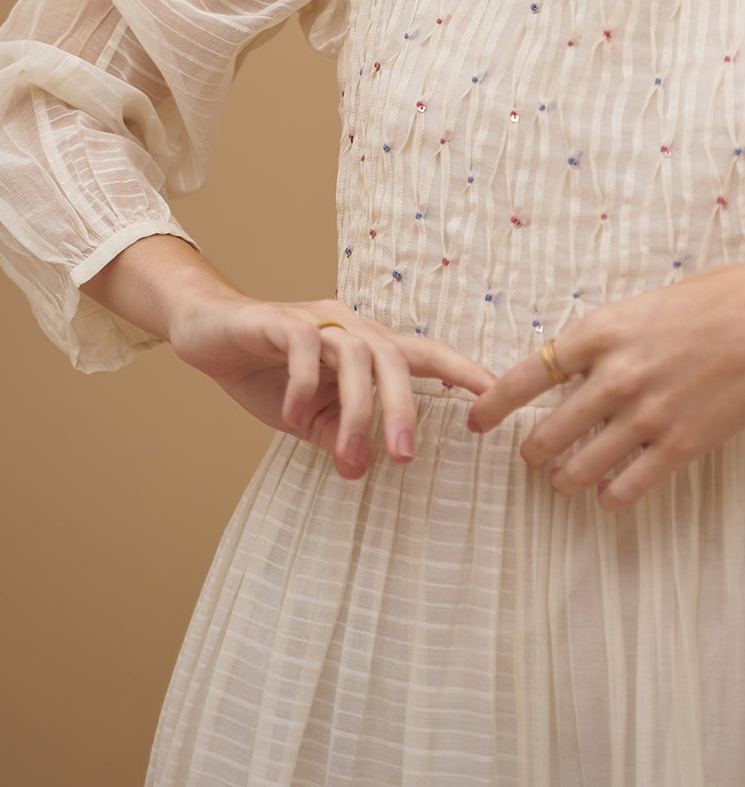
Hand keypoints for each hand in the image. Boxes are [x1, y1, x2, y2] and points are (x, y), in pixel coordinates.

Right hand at [171, 294, 495, 480]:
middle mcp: (351, 326)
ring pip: (356, 355)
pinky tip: (295, 417)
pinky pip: (305, 347)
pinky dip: (305, 384)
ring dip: (356, 408)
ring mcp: (318, 320)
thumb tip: (362, 466)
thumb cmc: (269, 373)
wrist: (208, 333)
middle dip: (404, 409)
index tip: (494, 401)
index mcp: (368, 348)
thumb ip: (339, 434)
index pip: (425, 355)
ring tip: (349, 456)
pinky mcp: (280, 320)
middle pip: (396, 359)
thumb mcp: (310, 415)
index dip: (463, 372)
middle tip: (404, 457)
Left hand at [467, 258, 744, 507]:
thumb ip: (612, 337)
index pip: (527, 375)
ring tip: (564, 481)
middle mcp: (615, 375)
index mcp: (602, 331)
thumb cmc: (721, 299)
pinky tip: (609, 494)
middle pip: (546, 431)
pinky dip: (610, 496)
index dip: (494, 403)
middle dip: (533, 451)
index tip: (476, 421)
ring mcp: (646, 414)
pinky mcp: (680, 445)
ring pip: (579, 467)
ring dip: (565, 480)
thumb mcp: (649, 304)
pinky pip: (626, 487)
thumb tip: (584, 363)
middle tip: (532, 457)